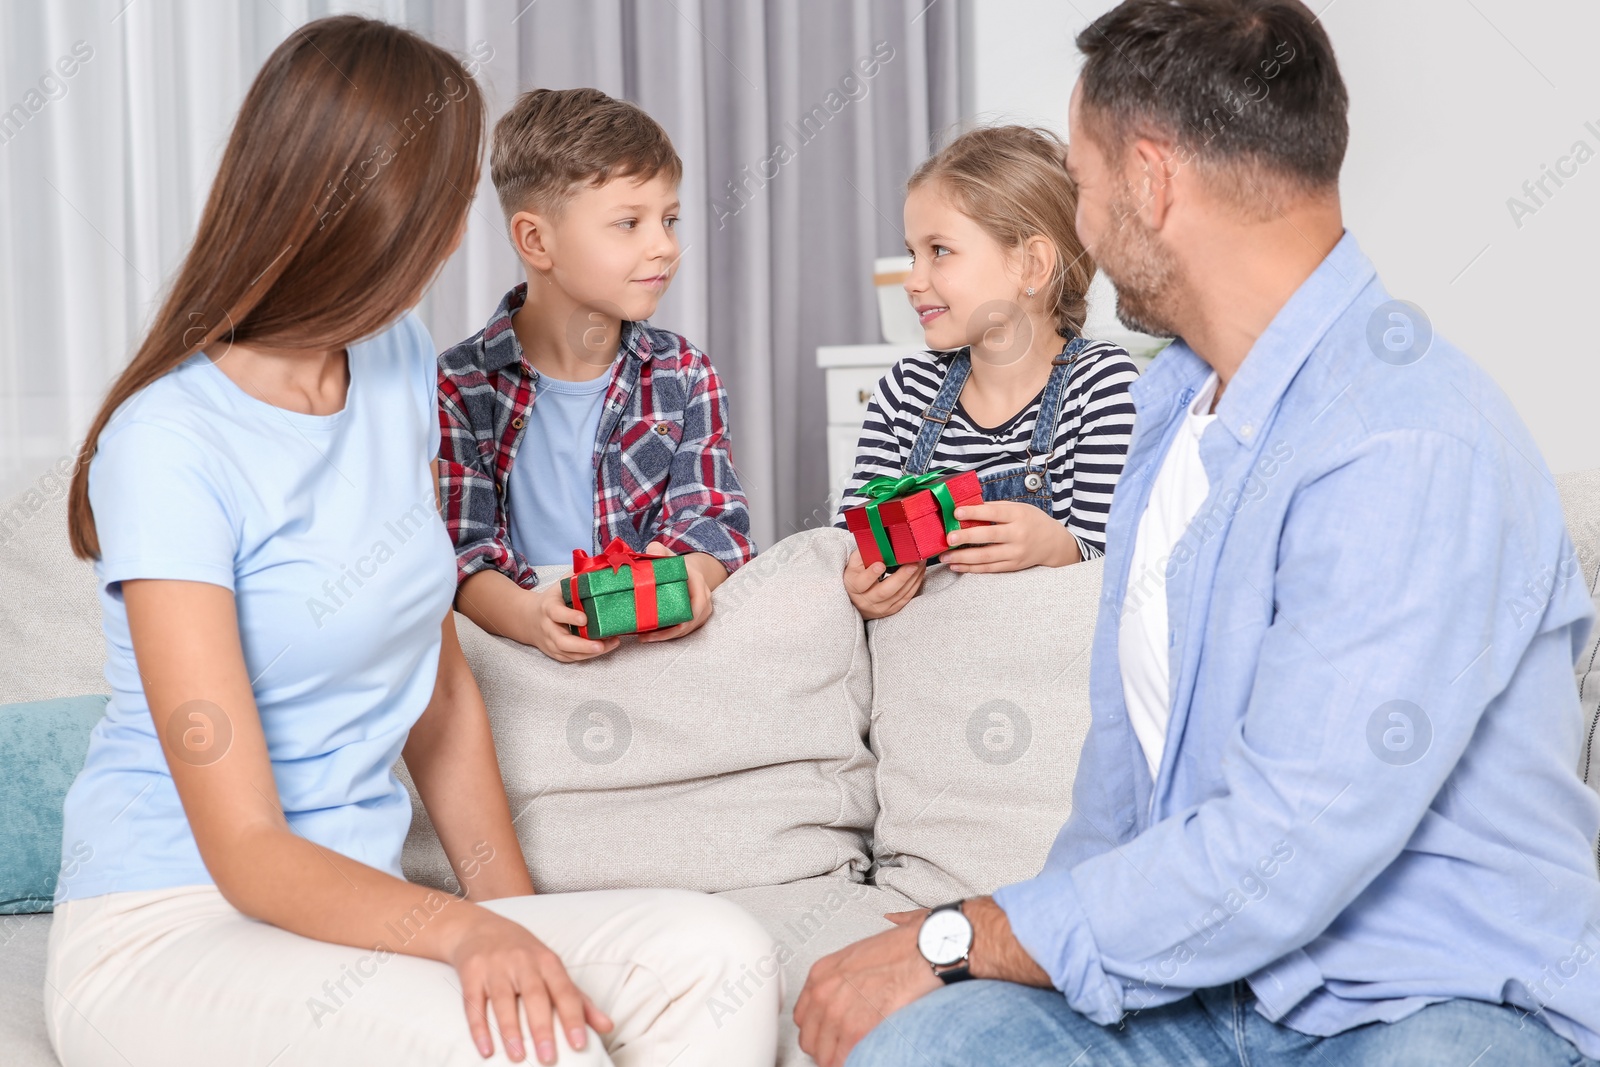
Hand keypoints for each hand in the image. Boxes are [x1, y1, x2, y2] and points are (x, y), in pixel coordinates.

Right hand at [447, 910, 614, 1063]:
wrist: (479, 928)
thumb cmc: (524, 954)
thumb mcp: (552, 969)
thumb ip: (579, 999)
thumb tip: (608, 1026)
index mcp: (548, 962)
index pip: (564, 991)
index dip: (573, 1017)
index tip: (579, 1043)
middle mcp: (523, 961)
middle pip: (535, 995)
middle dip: (542, 1028)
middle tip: (548, 1058)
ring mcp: (495, 966)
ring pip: (503, 1000)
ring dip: (511, 1030)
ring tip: (518, 1057)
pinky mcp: (471, 972)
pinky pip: (474, 1002)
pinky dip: (479, 1027)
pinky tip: (486, 1049)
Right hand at [527, 581, 619, 662]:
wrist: (528, 619)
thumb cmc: (551, 600)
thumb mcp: (560, 585)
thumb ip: (576, 576)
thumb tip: (597, 565)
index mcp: (548, 608)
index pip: (557, 613)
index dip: (570, 616)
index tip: (585, 618)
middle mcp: (548, 628)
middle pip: (562, 641)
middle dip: (583, 645)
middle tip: (601, 644)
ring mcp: (551, 643)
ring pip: (569, 653)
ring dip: (589, 652)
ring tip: (610, 645)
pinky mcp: (556, 653)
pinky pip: (571, 658)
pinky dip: (587, 656)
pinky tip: (604, 648)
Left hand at [637, 542, 716, 641]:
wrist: (690, 570)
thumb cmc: (676, 564)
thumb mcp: (666, 553)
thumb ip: (657, 550)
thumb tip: (653, 552)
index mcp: (698, 584)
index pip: (695, 607)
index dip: (677, 621)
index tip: (654, 626)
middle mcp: (704, 600)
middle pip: (689, 624)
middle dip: (666, 633)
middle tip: (643, 636)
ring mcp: (702, 611)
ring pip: (685, 630)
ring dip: (665, 636)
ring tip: (643, 637)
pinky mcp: (696, 618)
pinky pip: (683, 630)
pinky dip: (668, 634)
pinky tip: (651, 635)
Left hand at [794, 909, 941, 1066]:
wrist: (923, 950)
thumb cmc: (901, 949)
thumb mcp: (857, 957)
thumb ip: (841, 981)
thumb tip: (843, 1000)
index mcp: (822, 974)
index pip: (803, 1017)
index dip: (817, 1031)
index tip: (827, 1036)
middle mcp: (824, 993)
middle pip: (810, 1039)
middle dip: (826, 1048)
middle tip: (842, 1050)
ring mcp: (838, 1013)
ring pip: (824, 1056)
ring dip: (839, 1058)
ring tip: (855, 1055)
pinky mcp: (857, 1030)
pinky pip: (844, 1061)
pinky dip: (855, 1062)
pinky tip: (866, 1057)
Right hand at [842, 550, 925, 619]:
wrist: (856, 599)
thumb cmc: (857, 575)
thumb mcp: (853, 563)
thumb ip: (864, 553)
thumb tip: (880, 540)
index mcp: (854, 587)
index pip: (862, 582)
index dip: (871, 574)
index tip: (881, 564)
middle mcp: (867, 600)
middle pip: (884, 592)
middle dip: (901, 577)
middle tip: (913, 564)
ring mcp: (880, 608)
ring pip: (899, 595)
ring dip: (912, 578)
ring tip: (920, 563)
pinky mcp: (892, 609)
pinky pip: (906, 598)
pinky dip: (915, 584)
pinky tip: (920, 572)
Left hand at [941, 501, 1081, 572]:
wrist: (1053, 543)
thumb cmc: (1031, 521)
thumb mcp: (1018, 508)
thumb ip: (995, 508)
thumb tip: (967, 507)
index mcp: (1018, 515)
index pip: (994, 513)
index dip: (974, 512)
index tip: (956, 512)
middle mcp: (1018, 535)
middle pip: (989, 536)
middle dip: (966, 537)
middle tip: (948, 538)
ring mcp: (1015, 553)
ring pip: (986, 557)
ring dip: (963, 557)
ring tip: (945, 557)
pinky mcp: (1012, 566)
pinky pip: (989, 568)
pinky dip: (971, 568)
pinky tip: (956, 566)